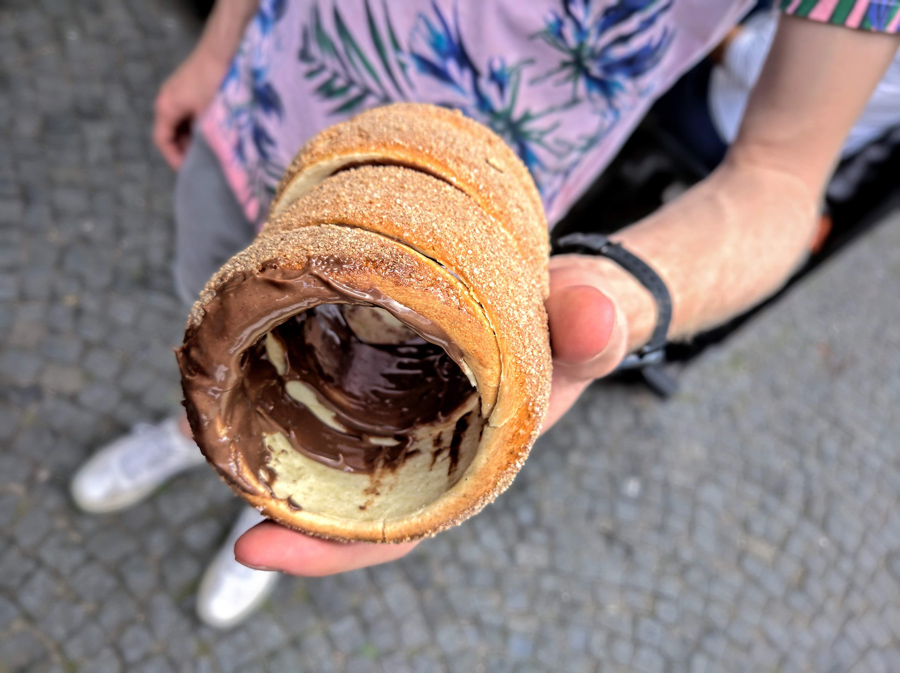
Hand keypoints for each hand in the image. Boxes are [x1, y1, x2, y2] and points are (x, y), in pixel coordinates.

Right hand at [153, 50, 228, 168]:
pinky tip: (211, 132)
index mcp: (166, 107)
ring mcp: (176, 92)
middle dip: (184, 150)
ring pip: (179, 123)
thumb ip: (203, 137)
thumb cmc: (216, 82)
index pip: (162, 140)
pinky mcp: (187, 87)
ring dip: (191, 138)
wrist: (223, 49)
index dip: (174, 158)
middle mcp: (166, 99)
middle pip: (169, 132)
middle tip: (201, 164)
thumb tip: (208, 158)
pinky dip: (195, 125)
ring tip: (209, 150)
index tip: (189, 171)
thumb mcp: (209, 115)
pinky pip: (186, 112)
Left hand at [233, 261, 631, 575]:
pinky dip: (285, 381)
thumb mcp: (596, 320)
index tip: (249, 549)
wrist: (574, 288)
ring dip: (262, 433)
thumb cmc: (582, 318)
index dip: (326, 552)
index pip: (395, 531)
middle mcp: (426, 445)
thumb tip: (590, 317)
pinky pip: (330, 386)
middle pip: (339, 495)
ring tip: (201, 411)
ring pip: (324, 441)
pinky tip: (242, 359)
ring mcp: (403, 407)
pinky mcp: (389, 365)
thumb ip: (597, 325)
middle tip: (194, 442)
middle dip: (268, 487)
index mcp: (470, 464)